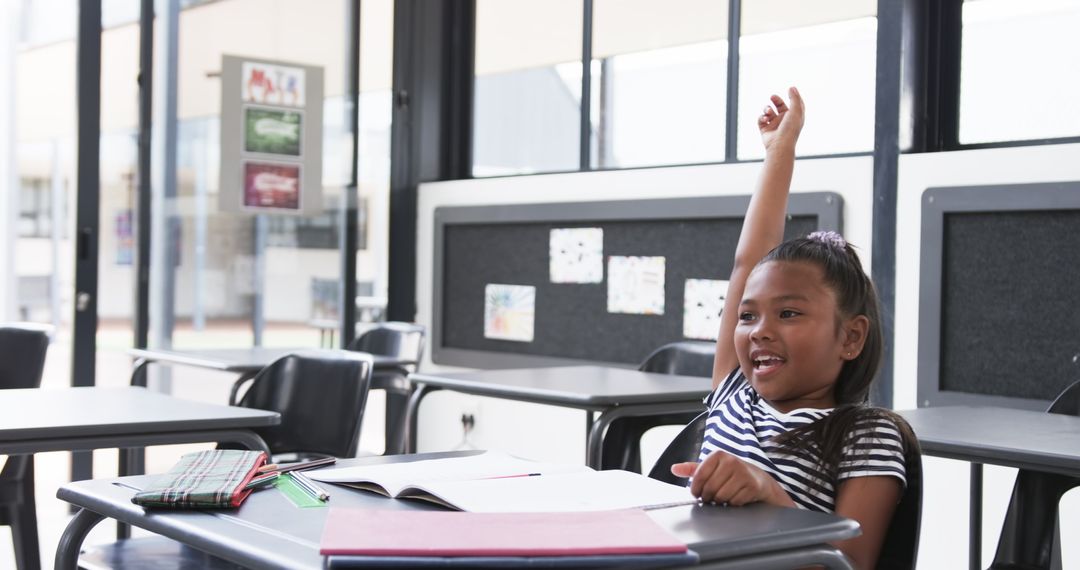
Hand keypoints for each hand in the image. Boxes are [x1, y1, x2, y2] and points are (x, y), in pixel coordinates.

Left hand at [671, 451, 789, 506]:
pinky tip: (736, 497)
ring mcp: (743, 473)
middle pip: (710, 488)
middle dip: (708, 497)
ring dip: (721, 501)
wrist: (758, 479)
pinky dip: (733, 503)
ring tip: (724, 496)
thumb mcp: (712, 468)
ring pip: (721, 496)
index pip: (699, 476)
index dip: (696, 489)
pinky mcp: (752, 485)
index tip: (697, 493)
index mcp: (718, 455)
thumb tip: (674, 469)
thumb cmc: (731, 474)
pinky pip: (734, 501)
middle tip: (712, 497)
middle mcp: (731, 461)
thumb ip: (692, 469)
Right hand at [758, 86, 804, 151]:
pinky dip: (761, 117)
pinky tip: (765, 119)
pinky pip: (761, 119)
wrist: (780, 145)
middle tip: (772, 97)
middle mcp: (784, 120)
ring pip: (768, 111)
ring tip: (768, 112)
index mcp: (794, 117)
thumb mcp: (795, 111)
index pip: (794, 104)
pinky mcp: (765, 129)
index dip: (792, 96)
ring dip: (767, 109)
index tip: (789, 89)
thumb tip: (791, 87)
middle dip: (775, 100)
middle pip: (779, 105)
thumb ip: (794, 98)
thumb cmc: (790, 129)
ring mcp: (774, 125)